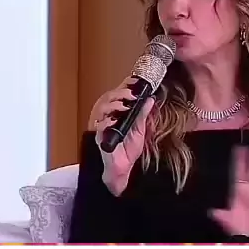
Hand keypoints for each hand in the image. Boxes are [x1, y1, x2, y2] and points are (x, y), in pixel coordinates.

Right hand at [90, 79, 154, 195]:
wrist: (123, 168)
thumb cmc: (128, 150)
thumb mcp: (140, 130)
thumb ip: (143, 114)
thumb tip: (150, 100)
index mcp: (118, 113)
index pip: (118, 94)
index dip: (124, 85)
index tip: (135, 81)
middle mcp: (109, 117)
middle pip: (107, 97)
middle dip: (119, 93)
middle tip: (131, 95)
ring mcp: (103, 126)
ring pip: (101, 108)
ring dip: (113, 105)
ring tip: (124, 106)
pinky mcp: (100, 137)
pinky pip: (99, 126)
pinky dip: (106, 122)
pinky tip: (114, 121)